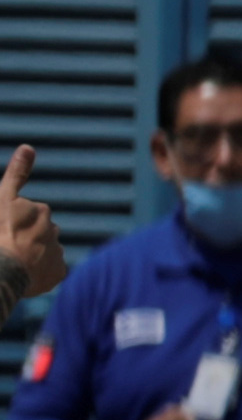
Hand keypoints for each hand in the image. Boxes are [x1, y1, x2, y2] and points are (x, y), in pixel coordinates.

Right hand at [1, 143, 58, 298]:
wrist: (4, 270)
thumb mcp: (3, 198)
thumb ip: (17, 173)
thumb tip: (28, 146)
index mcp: (40, 211)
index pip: (26, 214)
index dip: (12, 222)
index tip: (3, 230)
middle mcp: (53, 230)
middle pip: (36, 233)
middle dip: (23, 237)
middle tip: (4, 246)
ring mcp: (56, 252)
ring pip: (42, 251)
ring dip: (31, 254)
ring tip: (13, 261)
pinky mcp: (58, 272)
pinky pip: (48, 271)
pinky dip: (38, 272)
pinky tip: (24, 274)